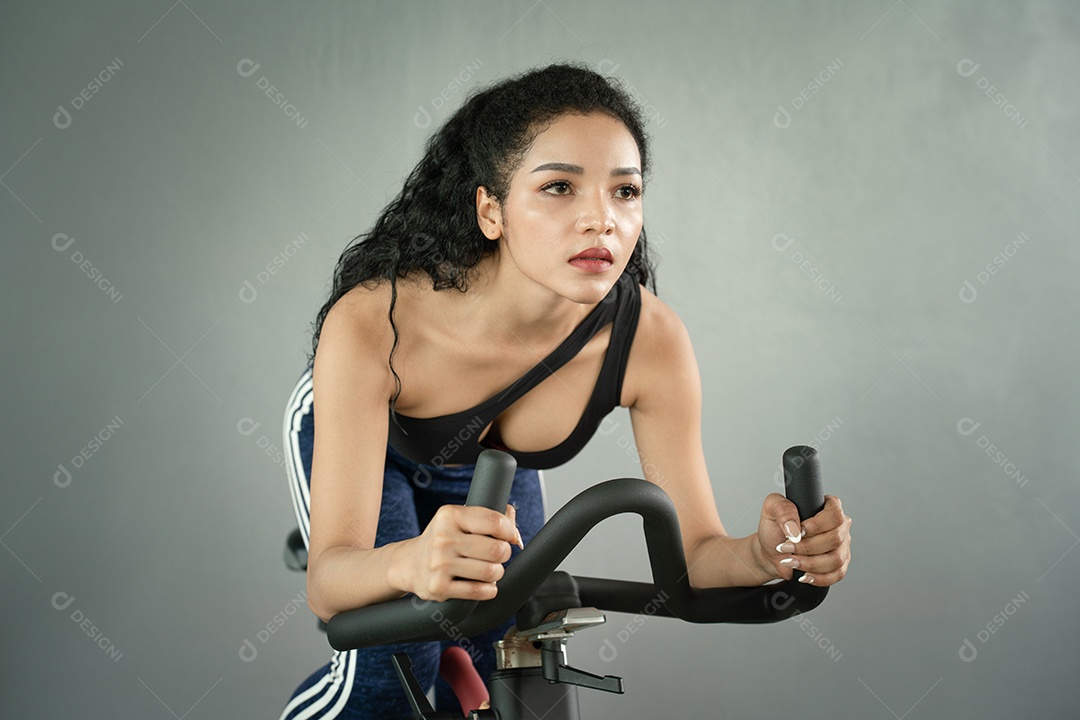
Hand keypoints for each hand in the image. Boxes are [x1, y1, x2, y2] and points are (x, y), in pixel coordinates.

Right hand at [395, 503, 522, 601]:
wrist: (409, 564)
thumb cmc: (443, 539)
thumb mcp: (460, 520)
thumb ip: (491, 518)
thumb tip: (515, 535)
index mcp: (450, 515)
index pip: (495, 522)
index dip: (509, 532)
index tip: (507, 537)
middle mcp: (443, 538)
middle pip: (497, 550)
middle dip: (503, 554)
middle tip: (495, 556)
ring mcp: (439, 564)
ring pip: (491, 572)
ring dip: (496, 573)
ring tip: (487, 570)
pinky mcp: (439, 587)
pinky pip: (479, 591)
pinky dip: (488, 589)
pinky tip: (482, 584)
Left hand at [753, 493, 851, 586]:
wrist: (770, 552)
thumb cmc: (774, 528)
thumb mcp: (771, 508)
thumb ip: (783, 509)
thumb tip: (796, 529)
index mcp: (828, 506)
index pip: (834, 515)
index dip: (816, 526)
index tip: (798, 532)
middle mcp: (839, 526)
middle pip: (835, 539)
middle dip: (807, 547)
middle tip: (787, 547)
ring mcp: (841, 546)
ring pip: (836, 559)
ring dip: (810, 563)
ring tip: (791, 561)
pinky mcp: (838, 565)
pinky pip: (837, 574)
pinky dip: (819, 577)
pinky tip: (804, 575)